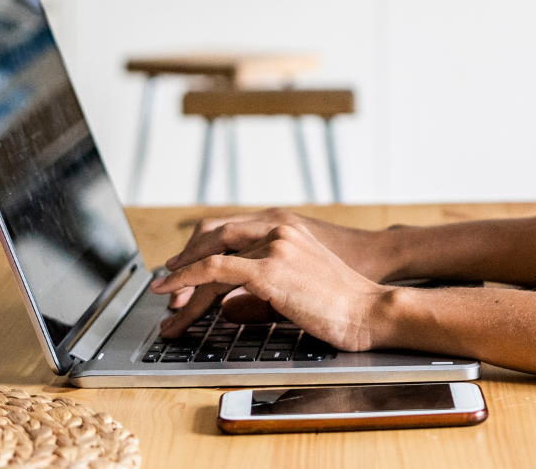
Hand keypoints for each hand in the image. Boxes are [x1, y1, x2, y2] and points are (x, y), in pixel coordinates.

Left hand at [151, 222, 388, 351]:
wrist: (370, 309)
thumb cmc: (342, 303)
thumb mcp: (299, 283)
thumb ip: (264, 283)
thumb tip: (229, 304)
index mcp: (286, 226)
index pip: (229, 228)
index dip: (200, 248)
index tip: (183, 270)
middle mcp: (277, 228)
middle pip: (213, 234)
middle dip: (185, 261)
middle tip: (167, 287)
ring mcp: (274, 245)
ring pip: (211, 256)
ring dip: (181, 282)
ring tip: (165, 305)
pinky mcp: (269, 269)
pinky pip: (215, 270)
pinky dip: (188, 281)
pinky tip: (174, 297)